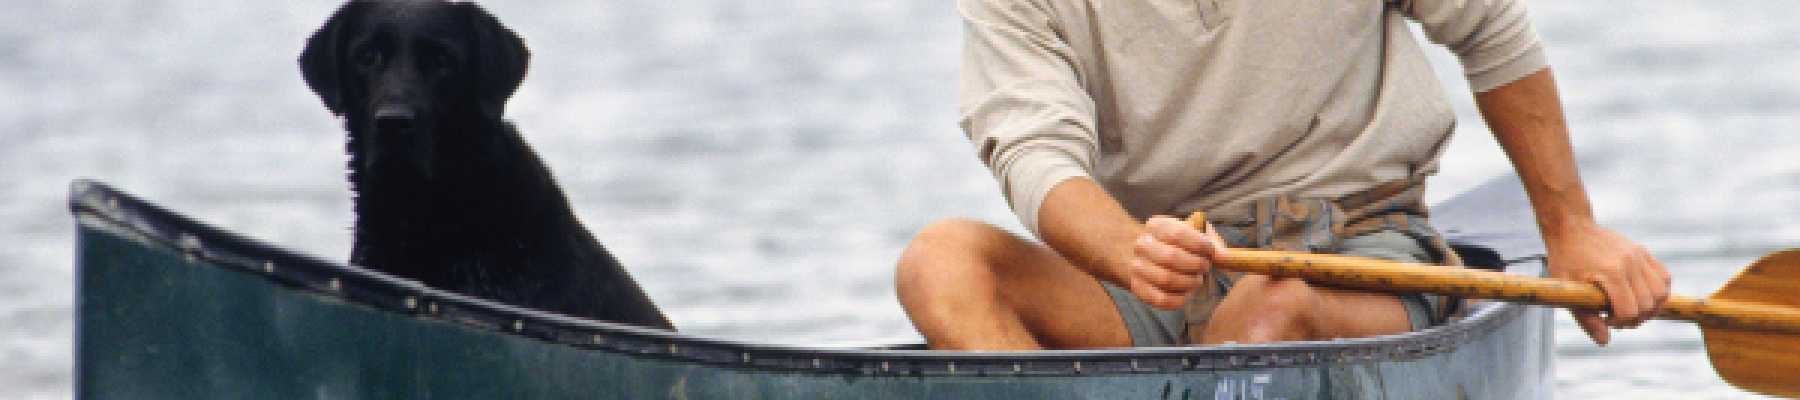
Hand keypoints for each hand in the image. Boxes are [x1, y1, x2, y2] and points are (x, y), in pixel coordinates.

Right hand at [1124, 216, 1230, 309]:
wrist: (1151, 257)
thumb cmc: (1180, 245)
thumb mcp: (1196, 235)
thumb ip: (1212, 244)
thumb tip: (1225, 258)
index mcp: (1156, 226)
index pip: (1178, 233)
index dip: (1199, 245)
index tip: (1211, 252)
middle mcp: (1142, 245)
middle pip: (1171, 257)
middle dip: (1196, 265)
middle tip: (1205, 268)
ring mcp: (1137, 267)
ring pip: (1166, 279)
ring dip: (1189, 283)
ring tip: (1196, 280)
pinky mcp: (1138, 288)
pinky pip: (1159, 299)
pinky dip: (1177, 300)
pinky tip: (1185, 294)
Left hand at [1544, 221, 1670, 344]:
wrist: (1571, 228)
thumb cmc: (1565, 259)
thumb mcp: (1567, 290)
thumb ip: (1586, 318)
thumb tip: (1605, 341)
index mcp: (1611, 272)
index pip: (1629, 310)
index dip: (1620, 323)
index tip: (1606, 320)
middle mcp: (1630, 262)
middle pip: (1648, 304)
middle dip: (1635, 319)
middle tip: (1618, 318)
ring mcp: (1639, 255)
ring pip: (1661, 292)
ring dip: (1651, 308)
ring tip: (1631, 310)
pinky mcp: (1643, 251)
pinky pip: (1664, 277)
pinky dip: (1658, 292)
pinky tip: (1641, 296)